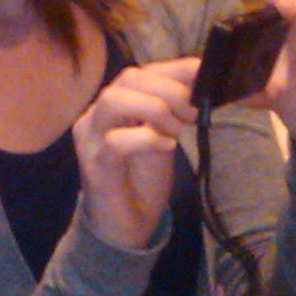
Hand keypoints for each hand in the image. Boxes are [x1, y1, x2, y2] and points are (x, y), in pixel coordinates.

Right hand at [71, 57, 197, 248]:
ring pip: (115, 101)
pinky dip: (148, 139)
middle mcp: (95, 115)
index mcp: (112, 105)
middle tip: (192, 112)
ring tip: (176, 130)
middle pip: (128, 79)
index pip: (141, 72)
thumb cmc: (142, 180)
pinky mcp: (95, 164)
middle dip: (169, 89)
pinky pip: (117, 141)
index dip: (175, 69)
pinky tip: (167, 147)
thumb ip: (173, 110)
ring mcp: (90, 139)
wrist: (124, 226)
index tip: (204, 74)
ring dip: (155, 109)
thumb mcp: (163, 136)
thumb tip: (202, 83)